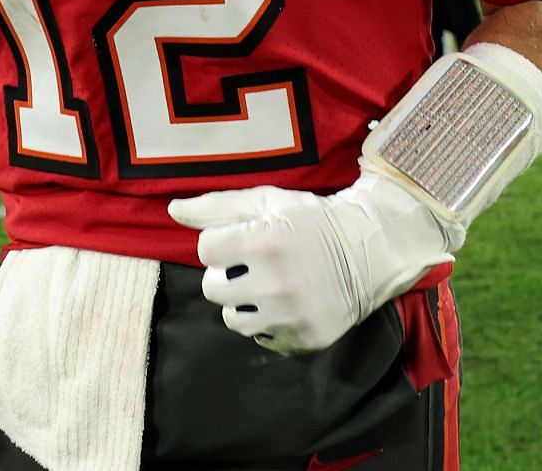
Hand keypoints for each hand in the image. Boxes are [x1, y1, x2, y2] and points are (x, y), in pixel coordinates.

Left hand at [168, 176, 453, 355]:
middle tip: (252, 264)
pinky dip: (266, 322)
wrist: (369, 250)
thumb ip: (216, 206)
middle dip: (226, 274)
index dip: (220, 242)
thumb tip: (172, 209)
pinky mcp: (304, 340)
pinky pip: (261, 337)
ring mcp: (290, 316)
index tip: (241, 238)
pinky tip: (284, 303)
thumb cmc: (311, 220)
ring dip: (241, 302)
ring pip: (232, 319)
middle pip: (213, 288)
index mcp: (263, 243)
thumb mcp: (266, 202)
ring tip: (265, 285)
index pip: (206, 250)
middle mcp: (275, 283)